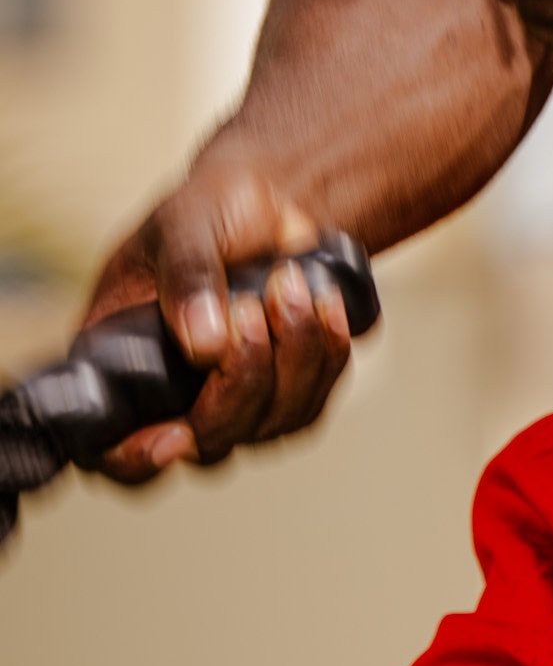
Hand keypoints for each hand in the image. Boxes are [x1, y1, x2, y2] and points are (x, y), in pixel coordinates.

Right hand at [84, 157, 351, 484]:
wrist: (269, 206)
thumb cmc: (209, 213)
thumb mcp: (183, 225)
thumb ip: (186, 275)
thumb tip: (203, 345)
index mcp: (121, 367)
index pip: (112, 449)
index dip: (136, 459)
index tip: (172, 437)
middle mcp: (174, 400)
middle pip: (211, 442)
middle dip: (243, 379)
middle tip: (252, 307)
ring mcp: (233, 404)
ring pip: (271, 425)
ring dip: (293, 356)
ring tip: (291, 283)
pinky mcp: (287, 396)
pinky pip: (314, 403)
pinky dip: (327, 355)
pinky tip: (326, 304)